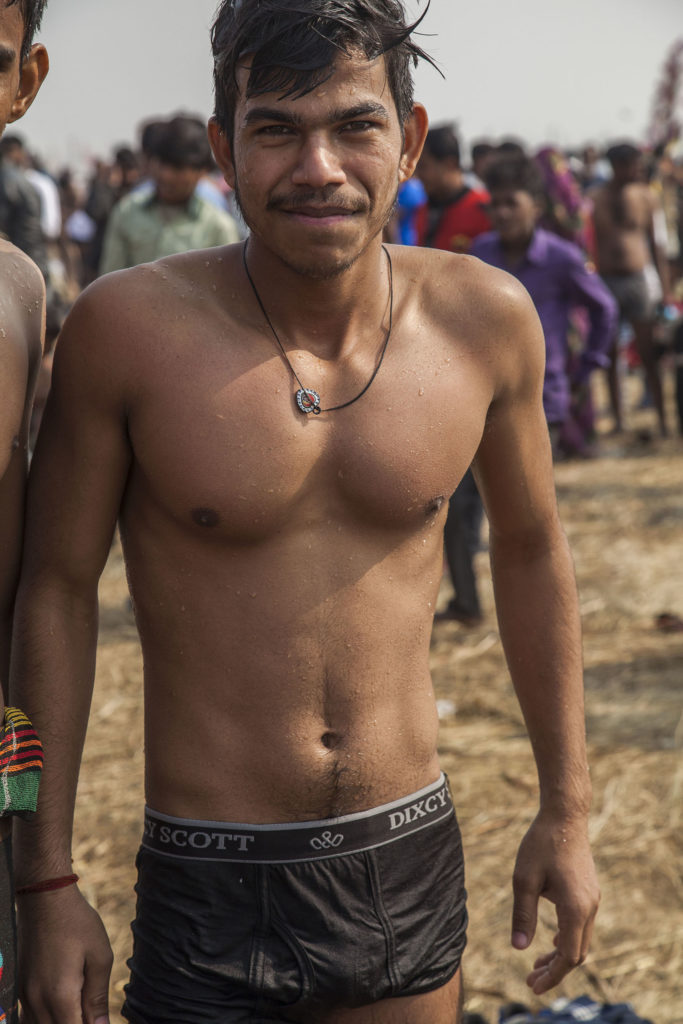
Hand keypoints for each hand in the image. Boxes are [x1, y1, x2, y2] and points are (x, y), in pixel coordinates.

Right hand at [17, 884, 112, 1023]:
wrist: (45, 898)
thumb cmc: (77, 923)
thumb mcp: (99, 956)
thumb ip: (97, 997)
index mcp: (60, 996)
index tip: (98, 1021)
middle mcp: (37, 1001)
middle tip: (91, 1013)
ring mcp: (24, 995)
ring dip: (60, 1022)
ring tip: (78, 1009)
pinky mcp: (20, 987)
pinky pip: (28, 1018)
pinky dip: (44, 1019)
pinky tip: (61, 1008)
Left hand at [511, 810, 599, 994]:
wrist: (564, 816)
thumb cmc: (541, 843)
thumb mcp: (524, 879)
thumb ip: (523, 915)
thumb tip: (519, 948)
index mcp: (575, 908)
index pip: (568, 957)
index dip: (551, 976)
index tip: (532, 986)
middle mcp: (589, 908)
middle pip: (576, 953)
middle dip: (554, 970)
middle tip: (530, 980)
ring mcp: (592, 899)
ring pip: (581, 940)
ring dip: (560, 954)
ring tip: (537, 964)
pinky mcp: (589, 891)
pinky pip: (581, 925)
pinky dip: (567, 938)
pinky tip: (551, 939)